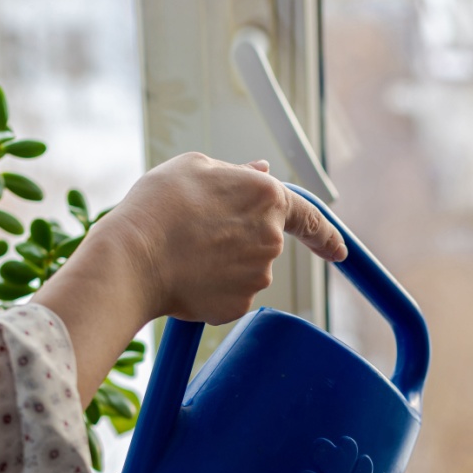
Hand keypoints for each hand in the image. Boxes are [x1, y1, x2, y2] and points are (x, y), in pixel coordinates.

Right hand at [94, 153, 348, 324]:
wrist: (133, 257)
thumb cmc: (159, 205)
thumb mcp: (195, 167)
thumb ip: (237, 173)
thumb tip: (261, 171)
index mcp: (267, 197)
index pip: (309, 217)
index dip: (325, 235)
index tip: (339, 251)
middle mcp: (271, 239)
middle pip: (263, 242)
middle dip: (237, 240)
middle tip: (195, 233)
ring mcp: (258, 276)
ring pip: (244, 271)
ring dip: (220, 263)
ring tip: (183, 252)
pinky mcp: (238, 305)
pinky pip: (229, 296)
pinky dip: (210, 288)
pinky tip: (184, 276)